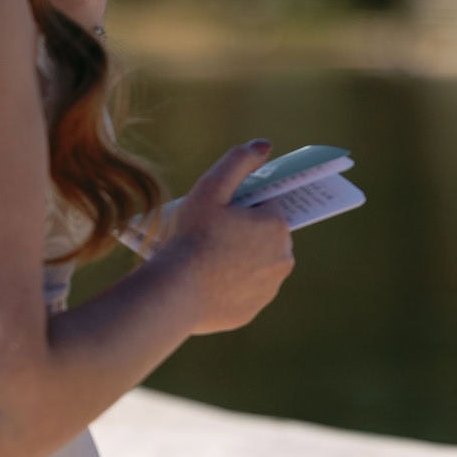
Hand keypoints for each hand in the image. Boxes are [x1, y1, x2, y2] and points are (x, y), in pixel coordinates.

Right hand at [162, 140, 294, 334]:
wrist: (173, 294)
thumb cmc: (191, 237)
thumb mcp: (210, 188)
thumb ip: (238, 161)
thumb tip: (264, 146)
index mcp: (277, 226)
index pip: (266, 203)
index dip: (241, 204)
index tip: (221, 211)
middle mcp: (283, 258)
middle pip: (263, 234)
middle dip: (243, 231)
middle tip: (210, 234)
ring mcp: (268, 288)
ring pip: (255, 263)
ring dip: (239, 259)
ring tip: (207, 258)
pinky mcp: (252, 310)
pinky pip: (243, 291)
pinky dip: (231, 285)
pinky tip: (208, 282)